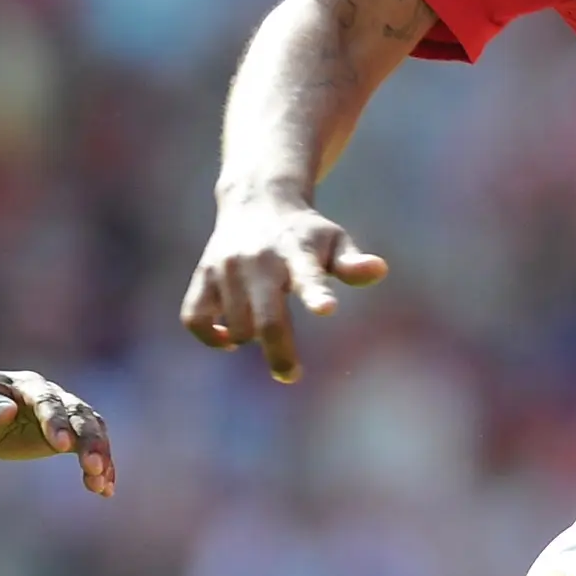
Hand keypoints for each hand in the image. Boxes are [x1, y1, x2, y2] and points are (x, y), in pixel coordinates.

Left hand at [0, 369, 113, 496]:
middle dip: (89, 439)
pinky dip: (100, 466)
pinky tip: (105, 490)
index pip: (46, 400)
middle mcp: (48, 396)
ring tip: (101, 485)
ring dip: (100, 453)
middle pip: (79, 413)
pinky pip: (87, 447)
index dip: (55, 420)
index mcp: (24, 386)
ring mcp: (59, 415)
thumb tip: (7, 412)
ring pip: (91, 428)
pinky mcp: (63, 436)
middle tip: (93, 467)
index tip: (61, 446)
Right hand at [180, 192, 387, 382]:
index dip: (316, 293)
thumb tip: (380, 270)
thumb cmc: (304, 232)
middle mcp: (259, 260)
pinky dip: (210, 336)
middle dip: (279, 354)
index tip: (326, 308)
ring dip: (251, 338)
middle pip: (267, 321)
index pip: (309, 275)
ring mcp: (226, 268)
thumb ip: (353, 263)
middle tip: (290, 374)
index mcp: (297, 252)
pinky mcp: (203, 276)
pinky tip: (228, 337)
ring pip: (237, 328)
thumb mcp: (333, 241)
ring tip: (265, 324)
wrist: (255, 201)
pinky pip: (195, 319)